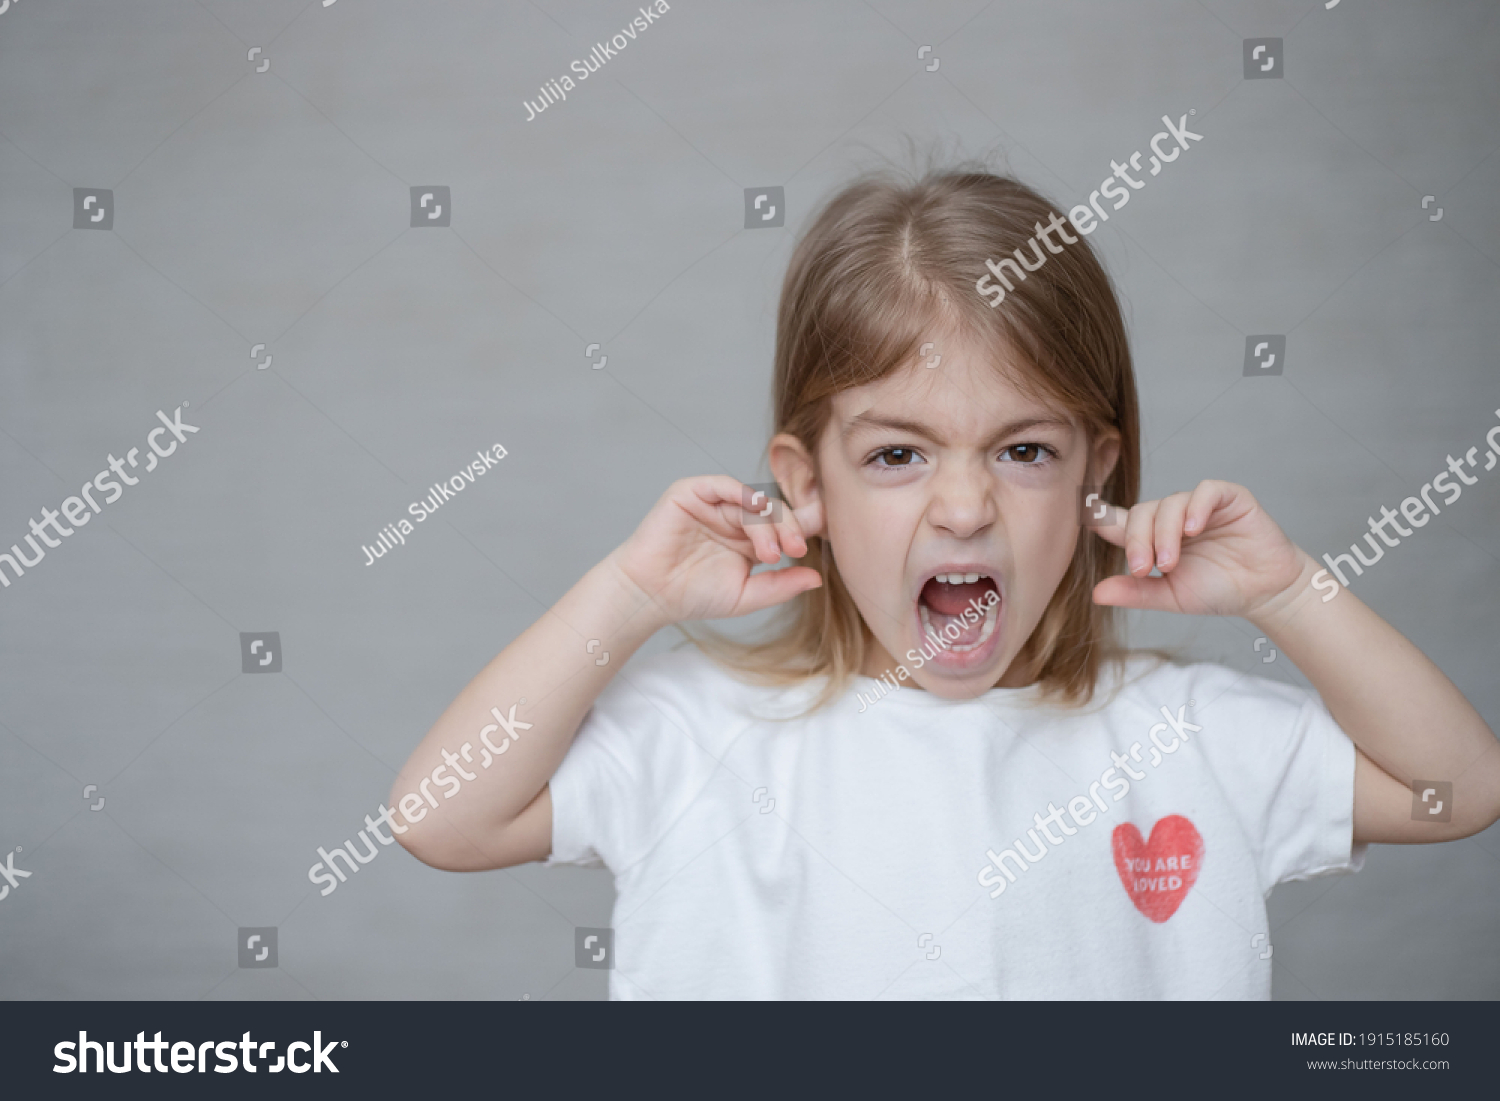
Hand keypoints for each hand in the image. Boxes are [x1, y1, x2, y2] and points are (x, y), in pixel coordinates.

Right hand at [608, 476, 823, 623]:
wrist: (650, 596)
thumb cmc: (693, 597)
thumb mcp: (746, 595)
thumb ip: (780, 586)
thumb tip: (818, 578)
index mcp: (751, 539)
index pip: (785, 525)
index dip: (804, 528)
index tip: (822, 542)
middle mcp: (735, 518)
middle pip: (775, 511)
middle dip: (790, 528)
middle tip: (796, 550)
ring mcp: (714, 504)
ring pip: (754, 502)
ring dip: (767, 525)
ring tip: (770, 554)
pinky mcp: (692, 493)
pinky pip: (724, 485)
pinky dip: (743, 495)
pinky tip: (755, 517)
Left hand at [1087, 479, 1309, 619]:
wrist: (1265, 593)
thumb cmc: (1217, 591)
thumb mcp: (1170, 596)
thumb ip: (1135, 592)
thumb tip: (1095, 593)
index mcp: (1153, 537)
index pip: (1119, 521)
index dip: (1099, 516)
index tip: (1083, 513)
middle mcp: (1172, 517)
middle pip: (1141, 512)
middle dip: (1137, 540)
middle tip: (1143, 568)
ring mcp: (1200, 505)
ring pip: (1170, 503)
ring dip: (1164, 533)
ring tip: (1170, 563)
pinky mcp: (1228, 498)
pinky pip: (1206, 491)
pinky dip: (1196, 507)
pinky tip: (1193, 529)